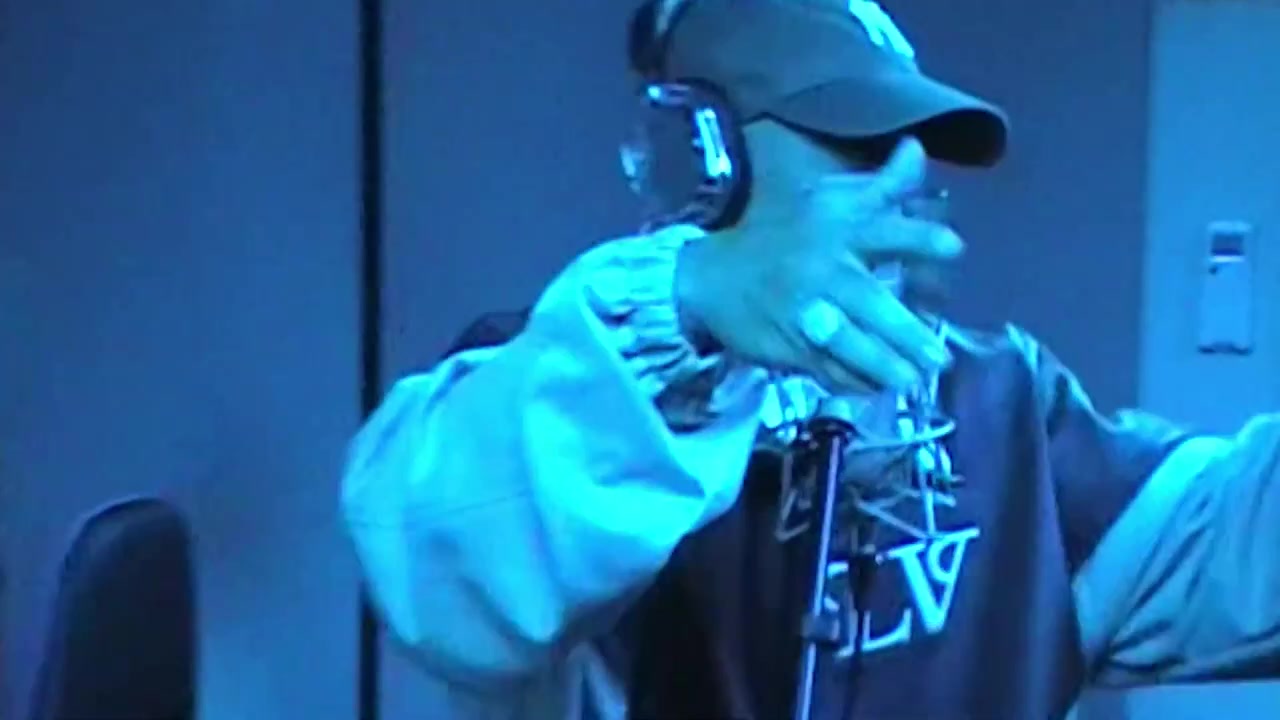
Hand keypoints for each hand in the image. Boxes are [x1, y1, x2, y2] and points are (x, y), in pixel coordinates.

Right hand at [674, 137, 959, 393]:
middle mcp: (822, 269)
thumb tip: (918, 148)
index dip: (918, 238)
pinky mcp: (788, 345)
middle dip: (904, 330)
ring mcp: (803, 312)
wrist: (711, 275)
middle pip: (867, 301)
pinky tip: (875, 388)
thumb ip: (881, 185)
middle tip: (939, 355)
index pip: (882, 230)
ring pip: (846, 342)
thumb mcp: (828, 202)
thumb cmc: (784, 235)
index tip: (954, 247)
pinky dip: (852, 381)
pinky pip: (826, 368)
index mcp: (834, 229)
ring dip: (881, 364)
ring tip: (912, 379)